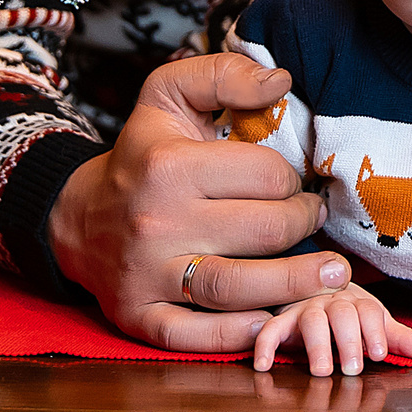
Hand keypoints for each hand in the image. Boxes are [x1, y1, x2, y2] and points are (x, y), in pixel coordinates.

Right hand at [47, 52, 342, 350]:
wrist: (78, 215)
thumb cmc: (142, 153)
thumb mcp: (169, 94)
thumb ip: (225, 75)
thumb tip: (281, 81)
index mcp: (169, 165)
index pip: (265, 177)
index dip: (292, 180)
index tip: (295, 184)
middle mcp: (156, 222)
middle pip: (262, 232)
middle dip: (304, 226)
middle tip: (316, 222)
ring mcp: (146, 275)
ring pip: (236, 288)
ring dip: (296, 284)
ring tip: (333, 275)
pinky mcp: (138, 317)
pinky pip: (193, 336)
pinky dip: (236, 335)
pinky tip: (271, 321)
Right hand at [251, 281, 411, 376]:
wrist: (311, 290)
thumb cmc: (349, 315)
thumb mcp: (376, 325)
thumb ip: (400, 339)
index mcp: (358, 302)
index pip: (369, 312)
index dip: (375, 331)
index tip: (379, 354)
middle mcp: (332, 302)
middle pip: (341, 314)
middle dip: (348, 340)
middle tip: (353, 368)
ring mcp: (305, 309)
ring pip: (310, 320)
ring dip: (317, 344)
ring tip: (323, 370)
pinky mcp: (281, 321)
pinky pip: (270, 329)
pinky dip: (265, 344)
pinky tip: (264, 365)